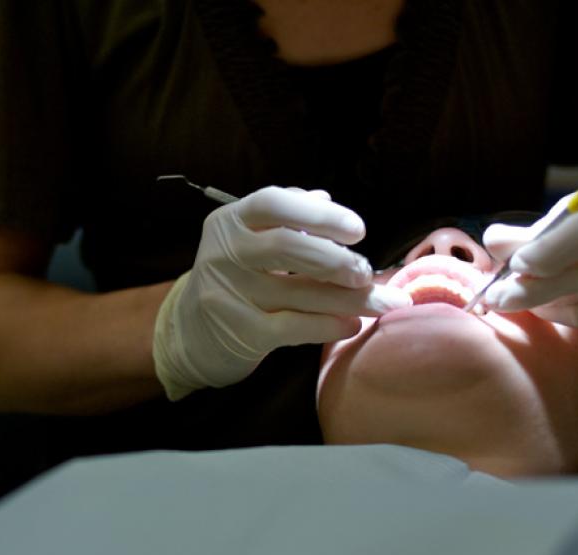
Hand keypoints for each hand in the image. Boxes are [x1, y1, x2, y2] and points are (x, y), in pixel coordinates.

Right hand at [153, 186, 411, 399]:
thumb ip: (285, 217)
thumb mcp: (248, 239)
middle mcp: (225, 253)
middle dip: (336, 258)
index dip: (318, 214)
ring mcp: (230, 294)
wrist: (190, 333)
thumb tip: (326, 199)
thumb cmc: (234, 277)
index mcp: (231, 221)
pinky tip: (353, 324)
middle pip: (285, 246)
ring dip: (350, 298)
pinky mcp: (240, 332)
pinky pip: (293, 328)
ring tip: (387, 301)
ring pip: (299, 293)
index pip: (273, 203)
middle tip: (367, 271)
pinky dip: (328, 326)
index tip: (358, 230)